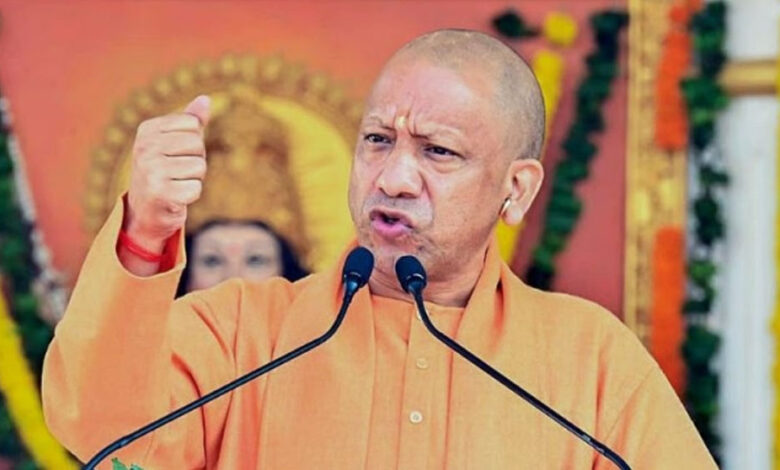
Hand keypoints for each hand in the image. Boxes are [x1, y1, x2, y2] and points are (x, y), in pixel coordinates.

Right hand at [124, 95, 210, 252]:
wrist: (144, 210)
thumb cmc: (164, 171)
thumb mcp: (173, 143)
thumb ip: (190, 121)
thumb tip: (206, 99)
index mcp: (147, 130)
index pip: (193, 124)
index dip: (193, 142)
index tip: (176, 153)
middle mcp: (144, 147)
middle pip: (198, 144)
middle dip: (195, 160)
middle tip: (176, 172)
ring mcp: (150, 170)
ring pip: (200, 166)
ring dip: (193, 179)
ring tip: (175, 184)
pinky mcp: (160, 193)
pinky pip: (196, 188)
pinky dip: (191, 195)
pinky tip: (174, 197)